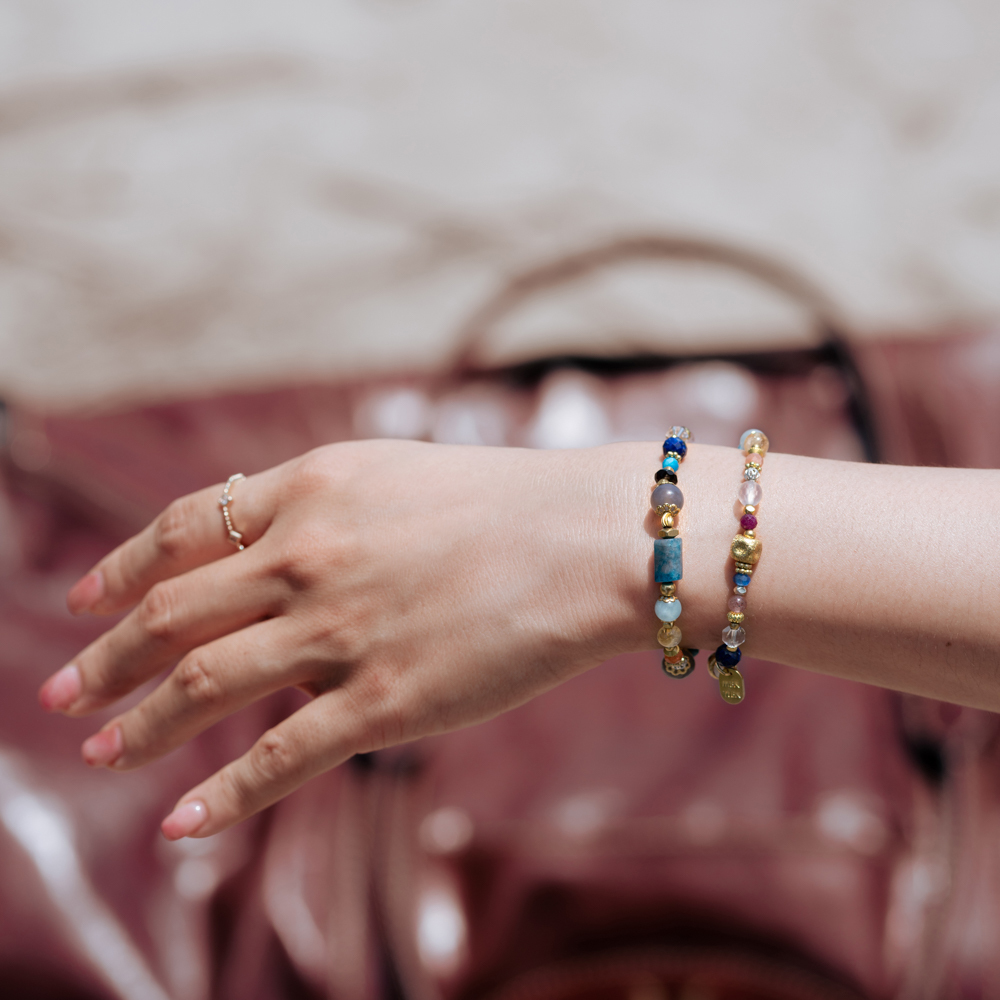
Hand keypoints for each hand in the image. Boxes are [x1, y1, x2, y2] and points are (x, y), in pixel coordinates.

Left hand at [39, 441, 651, 838]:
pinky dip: (222, 796)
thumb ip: (321, 510)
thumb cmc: (503, 503)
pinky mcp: (385, 701)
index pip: (182, 529)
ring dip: (139, 724)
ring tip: (98, 748)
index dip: (123, 568)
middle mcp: (309, 557)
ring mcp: (342, 631)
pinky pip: (281, 757)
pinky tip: (181, 824)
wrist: (587, 539)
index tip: (84, 599)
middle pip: (172, 614)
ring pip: (206, 684)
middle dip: (104, 656)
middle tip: (58, 689)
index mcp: (311, 491)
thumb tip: (258, 553)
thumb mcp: (395, 477)